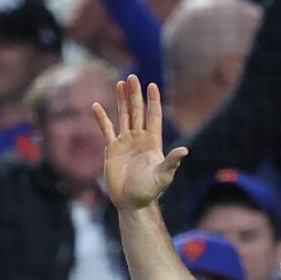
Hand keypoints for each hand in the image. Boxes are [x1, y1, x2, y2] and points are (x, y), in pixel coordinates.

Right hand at [93, 75, 189, 211]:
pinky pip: (106, 129)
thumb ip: (172, 162)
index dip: (153, 101)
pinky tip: (96, 105)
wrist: (131, 202)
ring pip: (123, 116)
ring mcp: (125, 142)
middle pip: (137, 112)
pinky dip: (101, 118)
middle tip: (132, 77)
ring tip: (120, 83)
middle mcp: (139, 139)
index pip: (154, 117)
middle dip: (136, 94)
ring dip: (121, 100)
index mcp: (153, 143)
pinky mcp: (112, 149)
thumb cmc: (149, 191)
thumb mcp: (163, 176)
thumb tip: (184, 150)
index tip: (152, 85)